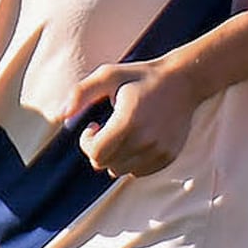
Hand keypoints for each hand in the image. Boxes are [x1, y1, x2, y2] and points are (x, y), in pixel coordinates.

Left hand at [62, 54, 208, 178]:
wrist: (185, 81)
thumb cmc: (142, 77)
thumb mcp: (108, 75)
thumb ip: (80, 93)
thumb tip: (63, 116)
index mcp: (129, 122)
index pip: (96, 153)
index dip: (86, 142)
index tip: (93, 126)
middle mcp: (146, 140)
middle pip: (105, 164)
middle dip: (98, 149)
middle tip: (106, 130)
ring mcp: (159, 150)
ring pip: (121, 170)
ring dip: (115, 156)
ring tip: (122, 135)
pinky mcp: (169, 156)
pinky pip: (139, 172)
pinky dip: (132, 161)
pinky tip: (136, 141)